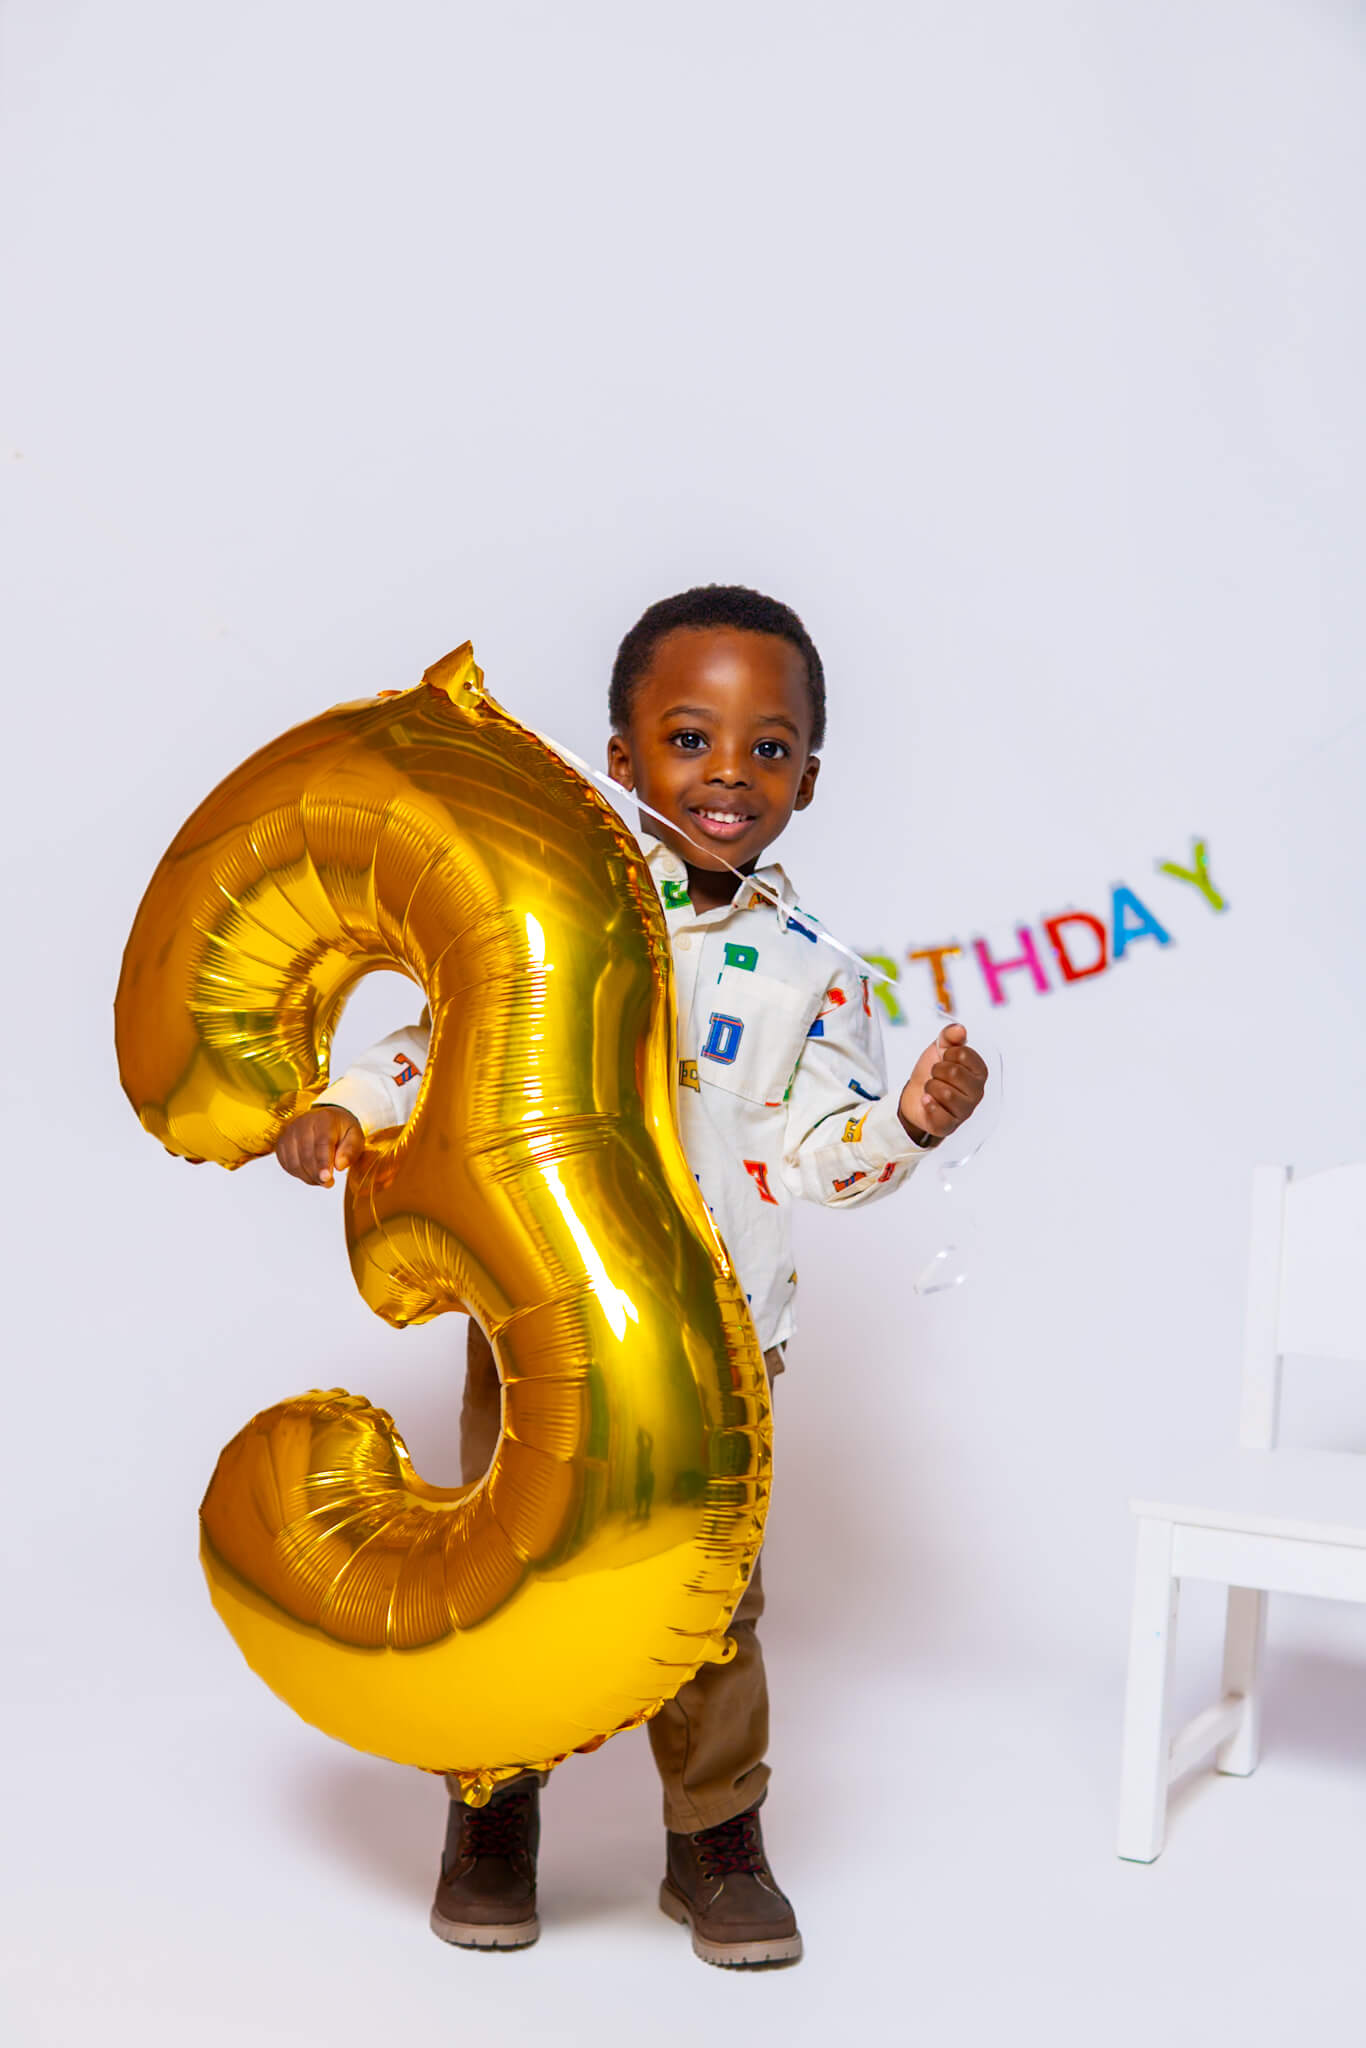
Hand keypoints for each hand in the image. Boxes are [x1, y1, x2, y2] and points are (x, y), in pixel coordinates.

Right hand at [275, 1105, 363, 1185]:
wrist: (324, 1120)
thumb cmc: (340, 1129)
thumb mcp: (355, 1135)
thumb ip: (351, 1150)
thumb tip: (340, 1165)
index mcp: (324, 1119)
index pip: (321, 1143)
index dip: (323, 1163)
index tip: (326, 1178)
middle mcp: (303, 1123)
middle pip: (306, 1155)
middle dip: (317, 1175)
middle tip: (328, 1183)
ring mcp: (289, 1133)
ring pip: (295, 1163)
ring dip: (309, 1177)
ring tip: (321, 1179)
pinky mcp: (281, 1143)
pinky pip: (287, 1165)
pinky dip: (299, 1174)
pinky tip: (310, 1173)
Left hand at [898, 1024, 987, 1146]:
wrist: (915, 1095)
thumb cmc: (933, 1072)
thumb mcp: (939, 1049)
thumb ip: (950, 1036)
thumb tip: (960, 1029)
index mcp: (979, 1072)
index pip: (964, 1054)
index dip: (947, 1053)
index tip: (944, 1059)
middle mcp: (977, 1092)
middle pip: (954, 1072)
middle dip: (937, 1070)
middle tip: (936, 1075)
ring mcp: (965, 1111)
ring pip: (945, 1093)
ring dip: (931, 1086)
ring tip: (932, 1089)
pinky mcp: (949, 1125)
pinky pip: (938, 1113)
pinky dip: (927, 1104)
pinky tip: (927, 1101)